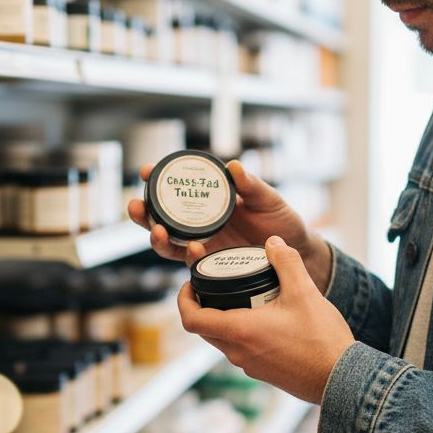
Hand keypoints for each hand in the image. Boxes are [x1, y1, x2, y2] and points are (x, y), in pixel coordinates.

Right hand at [128, 160, 332, 290]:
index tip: (146, 171)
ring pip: (169, 244)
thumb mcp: (269, 200)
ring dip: (158, 237)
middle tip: (135, 206)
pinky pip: (192, 263)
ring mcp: (204, 245)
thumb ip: (252, 186)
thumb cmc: (282, 222)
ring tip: (158, 231)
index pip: (178, 189)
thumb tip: (233, 166)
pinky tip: (193, 249)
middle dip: (143, 212)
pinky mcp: (212, 267)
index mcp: (211, 201)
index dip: (159, 180)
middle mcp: (201, 223)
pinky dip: (188, 255)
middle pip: (162, 218)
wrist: (297, 254)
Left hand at [178, 236, 354, 403]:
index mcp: (240, 331)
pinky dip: (240, 332)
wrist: (341, 379)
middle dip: (202, 306)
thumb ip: (286, 262)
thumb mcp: (305, 293)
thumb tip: (273, 242)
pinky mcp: (262, 372)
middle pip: (204, 329)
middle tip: (213, 284)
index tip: (189, 283)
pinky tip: (262, 318)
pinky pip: (239, 349)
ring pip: (221, 340)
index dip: (183, 300)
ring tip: (240, 296)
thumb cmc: (322, 340)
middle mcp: (237, 352)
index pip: (192, 319)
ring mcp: (249, 365)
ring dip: (222, 319)